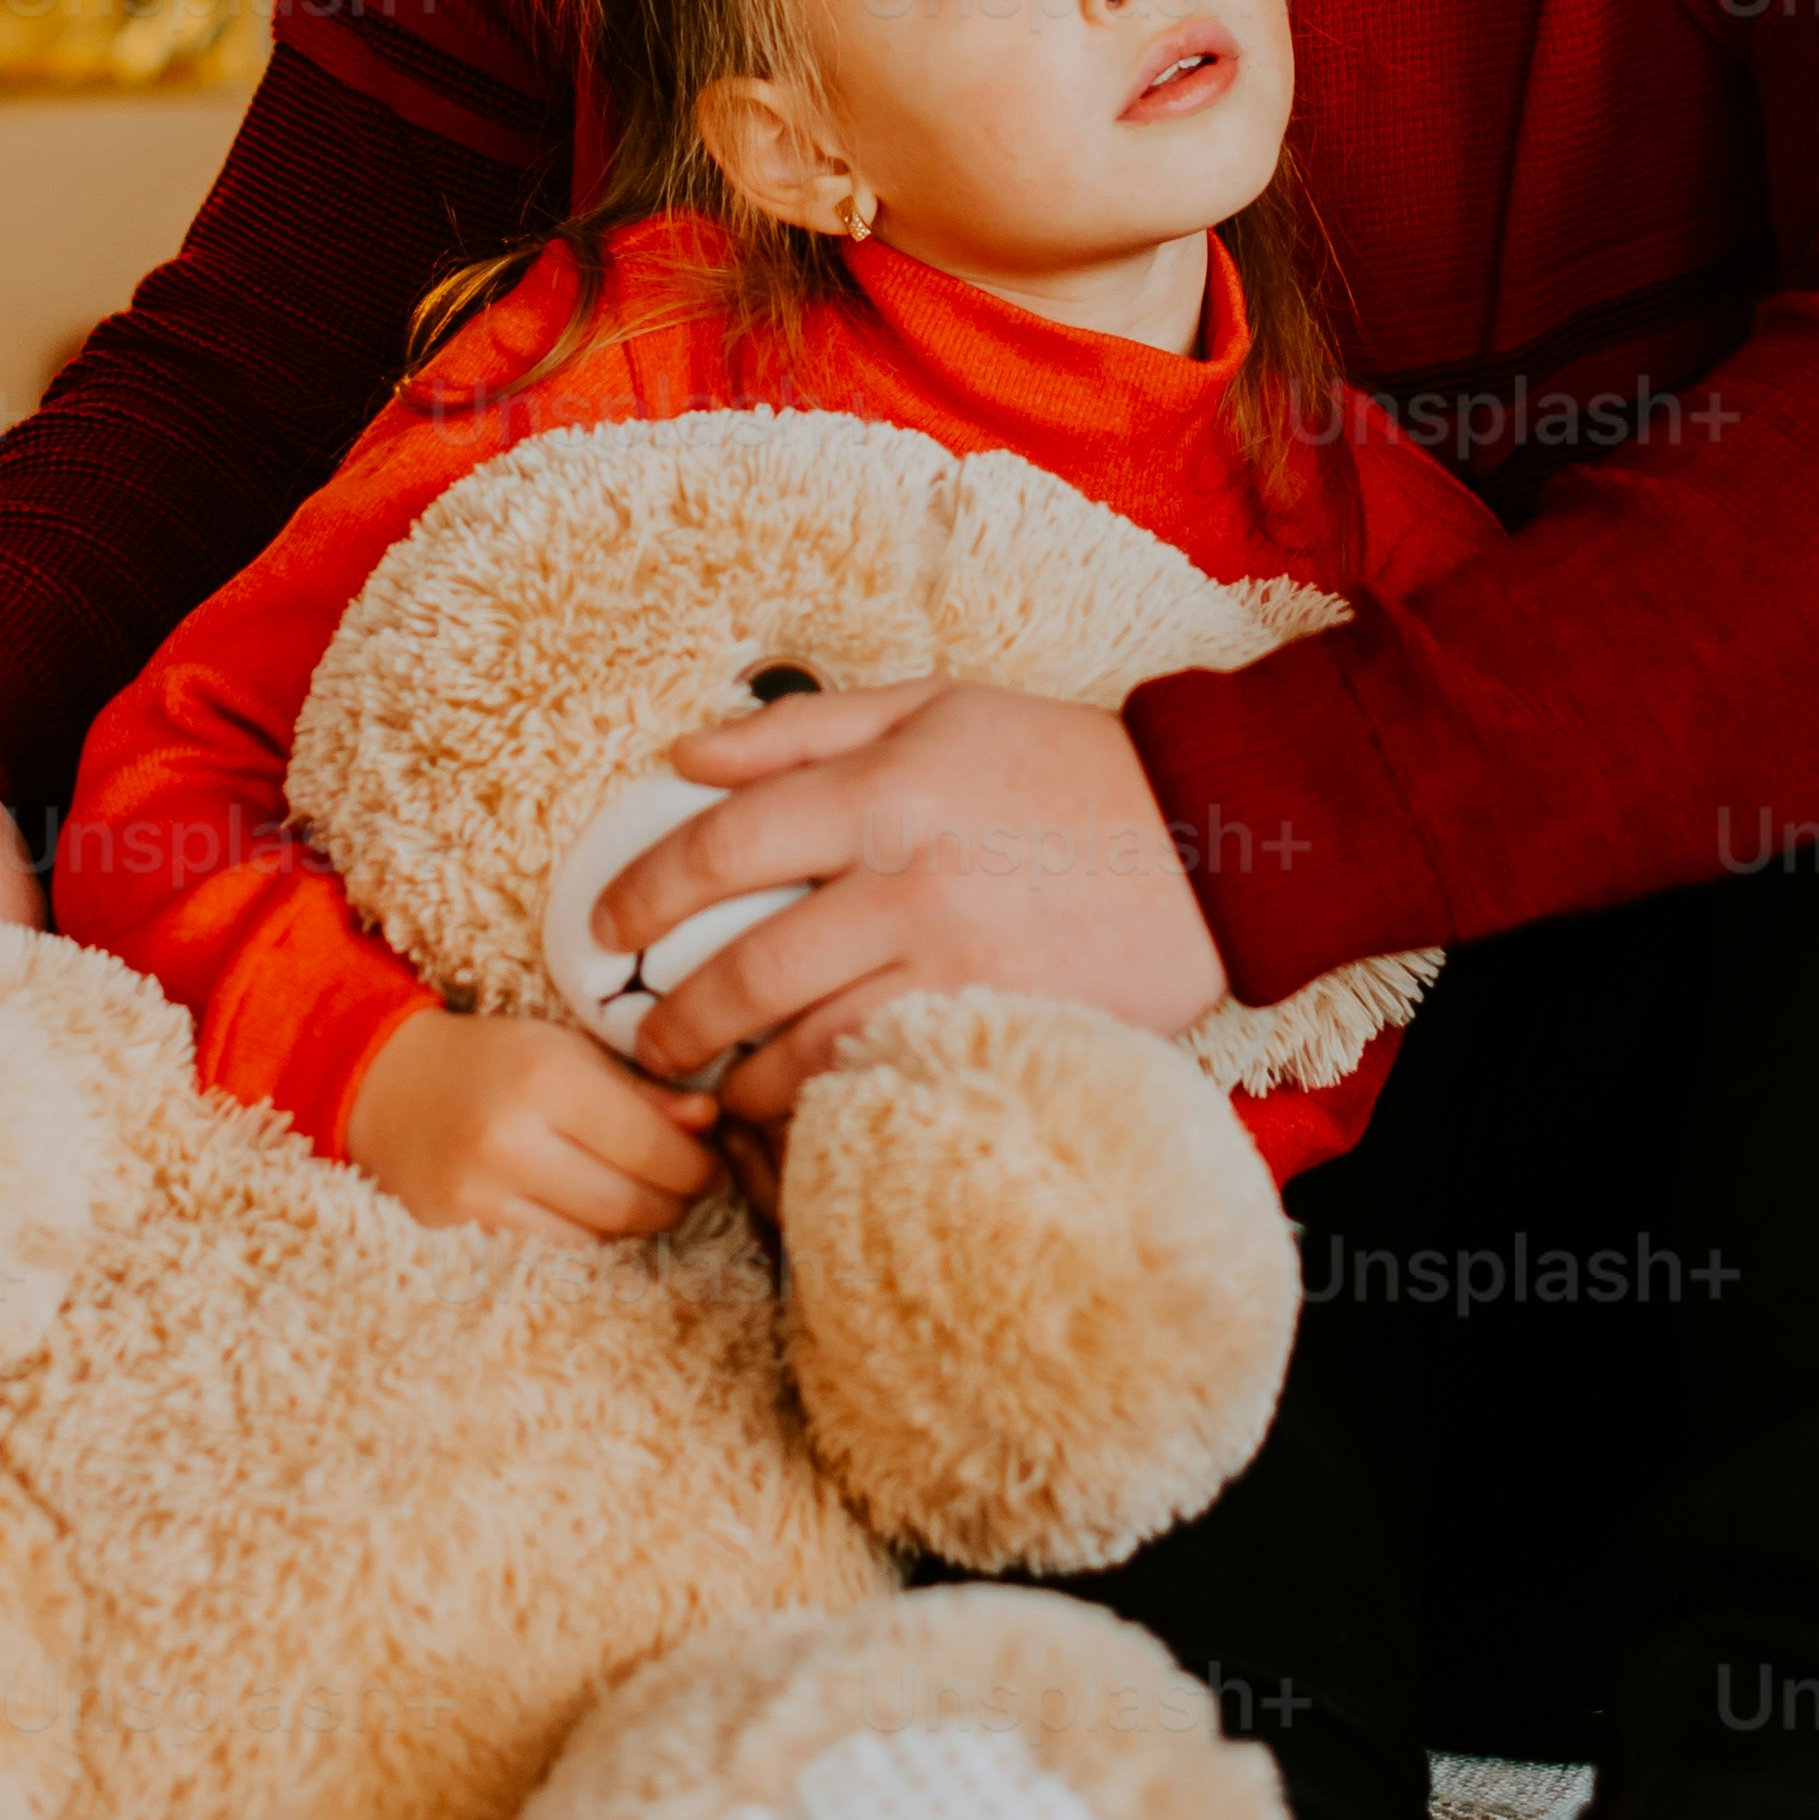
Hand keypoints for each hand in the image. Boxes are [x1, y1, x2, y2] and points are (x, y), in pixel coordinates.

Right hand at [347, 1008, 727, 1243]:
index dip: (697, 1163)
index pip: (654, 1146)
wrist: (384, 1085)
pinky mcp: (462, 1231)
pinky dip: (589, 1233)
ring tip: (643, 1192)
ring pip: (599, 1235)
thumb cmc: (491, 1059)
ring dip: (637, 1221)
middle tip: (688, 1184)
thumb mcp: (565, 1050)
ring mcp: (482, 1193)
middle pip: (632, 1202)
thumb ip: (640, 1089)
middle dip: (676, 1199)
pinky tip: (592, 1207)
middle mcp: (511, 1139)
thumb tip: (711, 1121)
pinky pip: (558, 1249)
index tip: (711, 1159)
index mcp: (546, 1078)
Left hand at [594, 676, 1226, 1116]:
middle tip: (647, 1044)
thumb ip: (803, 730)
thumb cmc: (1060, 764)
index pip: (724, 845)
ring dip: (744, 1084)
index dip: (644, 894)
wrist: (1213, 838)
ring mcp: (961, 966)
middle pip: (750, 972)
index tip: (604, 931)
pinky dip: (828, 1107)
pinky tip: (802, 1112)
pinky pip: (886, 1083)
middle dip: (677, 1023)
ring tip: (718, 1092)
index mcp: (887, 788)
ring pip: (810, 1050)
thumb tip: (683, 758)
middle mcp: (912, 880)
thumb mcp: (934, 707)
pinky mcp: (1003, 1027)